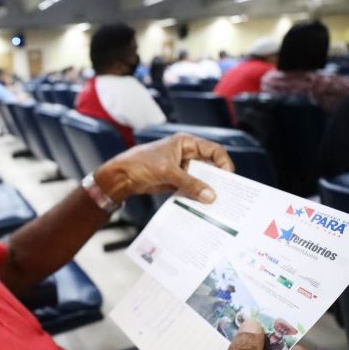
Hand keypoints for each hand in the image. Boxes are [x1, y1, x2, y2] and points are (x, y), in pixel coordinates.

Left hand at [94, 133, 233, 202]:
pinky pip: (191, 189)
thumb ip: (190, 183)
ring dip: (206, 190)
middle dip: (217, 179)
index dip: (223, 163)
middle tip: (226, 194)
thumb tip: (211, 196)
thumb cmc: (140, 164)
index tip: (228, 178)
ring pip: (201, 179)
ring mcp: (181, 169)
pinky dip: (196, 196)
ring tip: (216, 204)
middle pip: (209, 166)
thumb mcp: (167, 172)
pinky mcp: (175, 182)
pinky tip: (201, 206)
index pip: (213, 150)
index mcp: (186, 143)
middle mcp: (186, 155)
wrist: (120, 177)